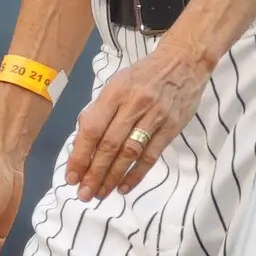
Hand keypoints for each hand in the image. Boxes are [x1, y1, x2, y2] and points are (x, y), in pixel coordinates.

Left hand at [65, 45, 210, 201]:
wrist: (184, 61)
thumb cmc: (144, 74)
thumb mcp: (117, 83)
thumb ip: (99, 111)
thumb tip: (81, 143)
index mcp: (115, 91)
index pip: (93, 128)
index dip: (80, 155)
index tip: (72, 176)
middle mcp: (134, 104)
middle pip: (110, 145)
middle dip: (94, 173)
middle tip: (84, 194)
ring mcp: (154, 116)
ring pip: (129, 153)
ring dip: (113, 177)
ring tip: (101, 193)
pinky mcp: (171, 127)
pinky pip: (151, 155)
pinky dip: (137, 174)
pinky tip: (124, 187)